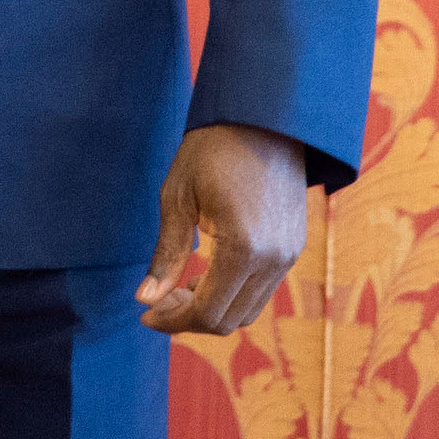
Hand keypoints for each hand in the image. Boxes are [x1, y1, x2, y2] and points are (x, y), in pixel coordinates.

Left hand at [137, 122, 310, 334]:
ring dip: (211, 309)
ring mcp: (289, 255)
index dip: (172, 321)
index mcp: (243, 248)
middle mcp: (274, 260)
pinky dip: (231, 294)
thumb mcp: (177, 198)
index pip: (206, 311)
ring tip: (178, 287)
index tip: (145, 314)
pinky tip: (204, 274)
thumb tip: (144, 299)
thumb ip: (165, 254)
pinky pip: (261, 290)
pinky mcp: (294, 247)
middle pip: (229, 320)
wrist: (264, 117)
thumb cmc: (212, 149)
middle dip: (189, 319)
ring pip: (248, 310)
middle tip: (156, 302)